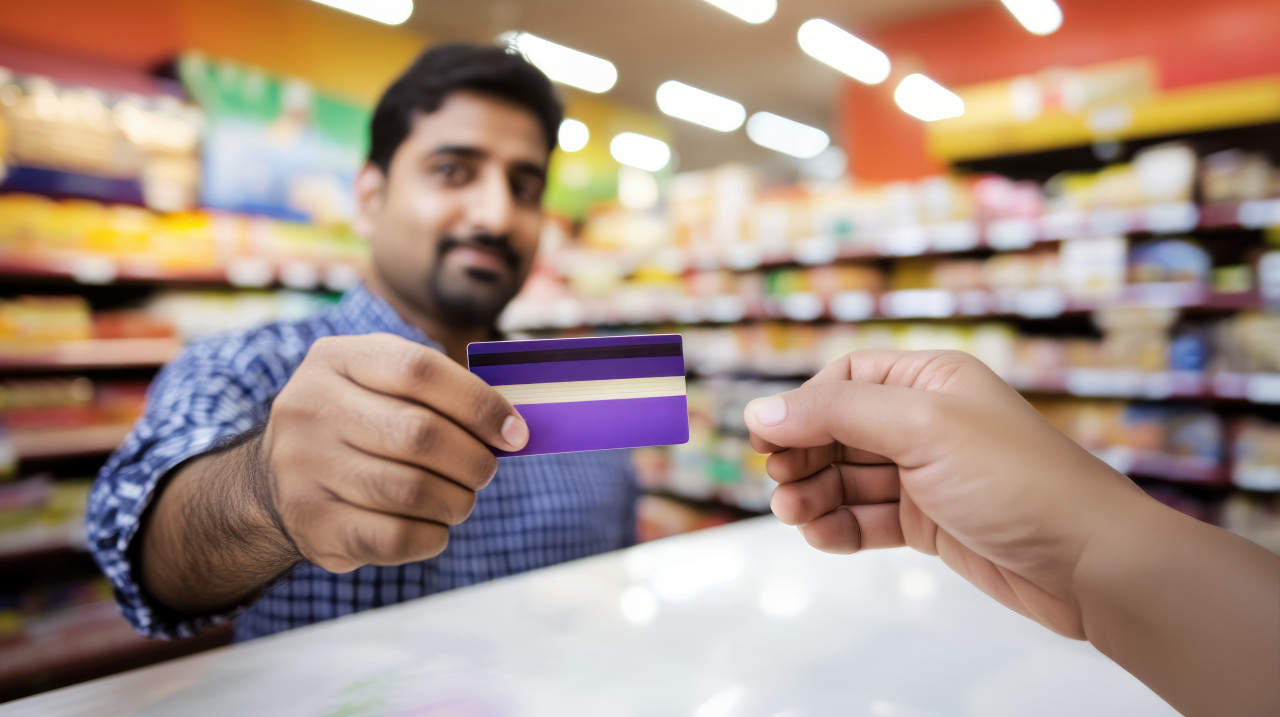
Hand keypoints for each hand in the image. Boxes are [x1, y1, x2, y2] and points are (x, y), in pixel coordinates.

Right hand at [261, 333, 527, 572]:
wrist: (276, 480)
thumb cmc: (359, 424)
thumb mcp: (382, 384)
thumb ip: (442, 392)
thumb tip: (514, 427)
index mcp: (336, 359)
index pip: (419, 370)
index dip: (479, 404)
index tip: (515, 432)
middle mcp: (310, 408)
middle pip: (420, 434)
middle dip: (474, 459)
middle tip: (486, 471)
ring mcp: (302, 467)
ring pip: (411, 491)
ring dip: (457, 501)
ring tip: (460, 499)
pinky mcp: (310, 523)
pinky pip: (393, 538)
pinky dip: (432, 536)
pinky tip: (434, 527)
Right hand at [743, 350, 1149, 638]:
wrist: (1090, 562)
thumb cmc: (1019, 481)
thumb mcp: (921, 428)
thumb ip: (836, 415)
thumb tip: (762, 411)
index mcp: (932, 380)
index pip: (846, 380)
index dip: (803, 407)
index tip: (767, 440)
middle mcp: (928, 421)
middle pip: (839, 430)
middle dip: (804, 456)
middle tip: (781, 485)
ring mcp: (928, 474)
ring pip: (848, 477)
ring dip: (814, 494)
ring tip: (795, 514)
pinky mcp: (931, 522)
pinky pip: (868, 518)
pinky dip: (840, 526)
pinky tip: (823, 535)